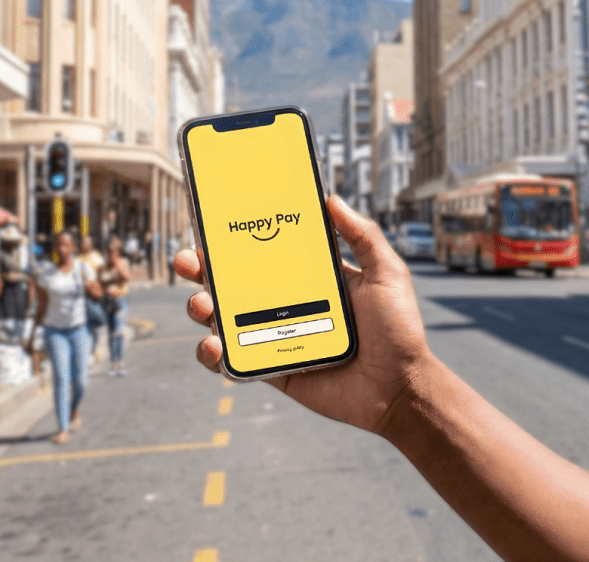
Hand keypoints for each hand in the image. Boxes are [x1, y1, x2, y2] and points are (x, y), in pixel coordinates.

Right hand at [180, 195, 432, 434]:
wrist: (400, 389)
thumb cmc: (399, 331)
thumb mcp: (387, 274)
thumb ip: (363, 237)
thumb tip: (331, 199)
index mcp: (309, 278)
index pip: (263, 252)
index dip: (234, 238)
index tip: (212, 222)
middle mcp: (286, 303)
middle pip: (232, 282)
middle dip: (201, 269)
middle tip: (188, 262)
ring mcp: (274, 336)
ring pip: (223, 319)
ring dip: (201, 307)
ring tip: (202, 304)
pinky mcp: (271, 368)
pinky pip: (232, 361)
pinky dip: (213, 353)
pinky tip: (214, 345)